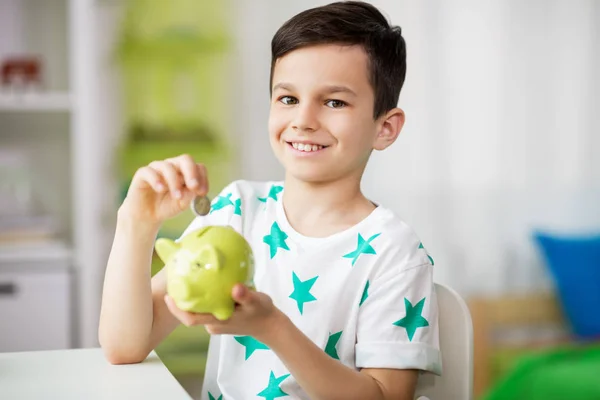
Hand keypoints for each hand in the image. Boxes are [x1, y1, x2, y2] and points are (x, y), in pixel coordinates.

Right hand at [121, 154, 207, 224]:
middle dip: (191, 173)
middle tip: (193, 187)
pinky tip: (161, 189)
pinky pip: (149, 171)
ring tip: (177, 196)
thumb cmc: (167, 206)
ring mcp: (157, 168)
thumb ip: (190, 195)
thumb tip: (196, 189)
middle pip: (185, 160)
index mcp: (185, 171)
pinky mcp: (142, 174)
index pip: (198, 167)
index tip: (202, 193)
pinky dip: (156, 180)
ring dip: (174, 181)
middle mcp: (173, 166)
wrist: (147, 215)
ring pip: (168, 166)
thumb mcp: (182, 203)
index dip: (202, 178)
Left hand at [164, 284, 283, 343]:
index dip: (177, 310)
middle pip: (191, 313)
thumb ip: (246, 295)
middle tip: (174, 280)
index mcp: (218, 320)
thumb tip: (235, 288)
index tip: (168, 297)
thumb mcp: (257, 301)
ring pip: (199, 310)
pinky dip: (204, 298)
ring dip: (193, 298)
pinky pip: (207, 308)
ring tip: (187, 277)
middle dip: (181, 300)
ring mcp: (216, 322)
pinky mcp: (221, 319)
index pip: (190, 319)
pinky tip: (205, 283)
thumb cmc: (262, 312)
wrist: (269, 325)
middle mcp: (213, 323)